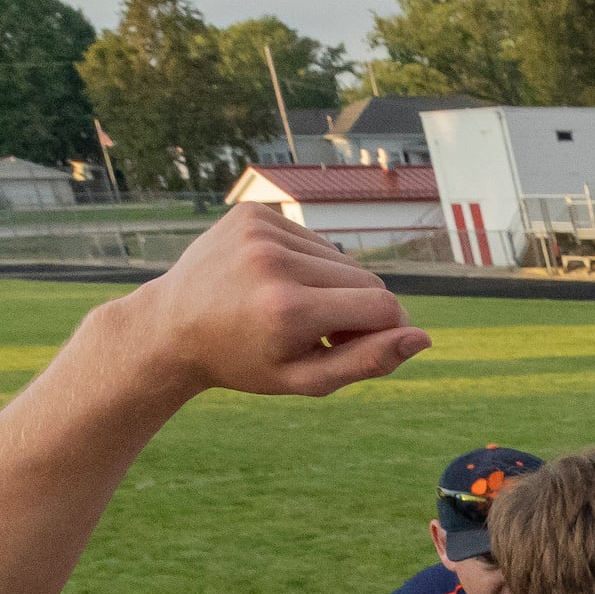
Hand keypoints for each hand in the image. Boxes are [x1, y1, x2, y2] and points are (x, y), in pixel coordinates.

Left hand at [97, 202, 429, 400]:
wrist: (171, 326)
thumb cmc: (243, 362)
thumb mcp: (306, 380)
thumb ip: (368, 362)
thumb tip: (423, 338)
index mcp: (288, 310)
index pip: (383, 308)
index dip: (387, 330)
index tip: (364, 345)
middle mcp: (275, 263)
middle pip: (367, 281)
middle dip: (359, 310)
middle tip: (323, 333)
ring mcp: (262, 231)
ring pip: (341, 259)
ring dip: (333, 286)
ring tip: (296, 309)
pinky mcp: (254, 213)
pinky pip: (312, 240)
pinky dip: (308, 264)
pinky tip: (277, 282)